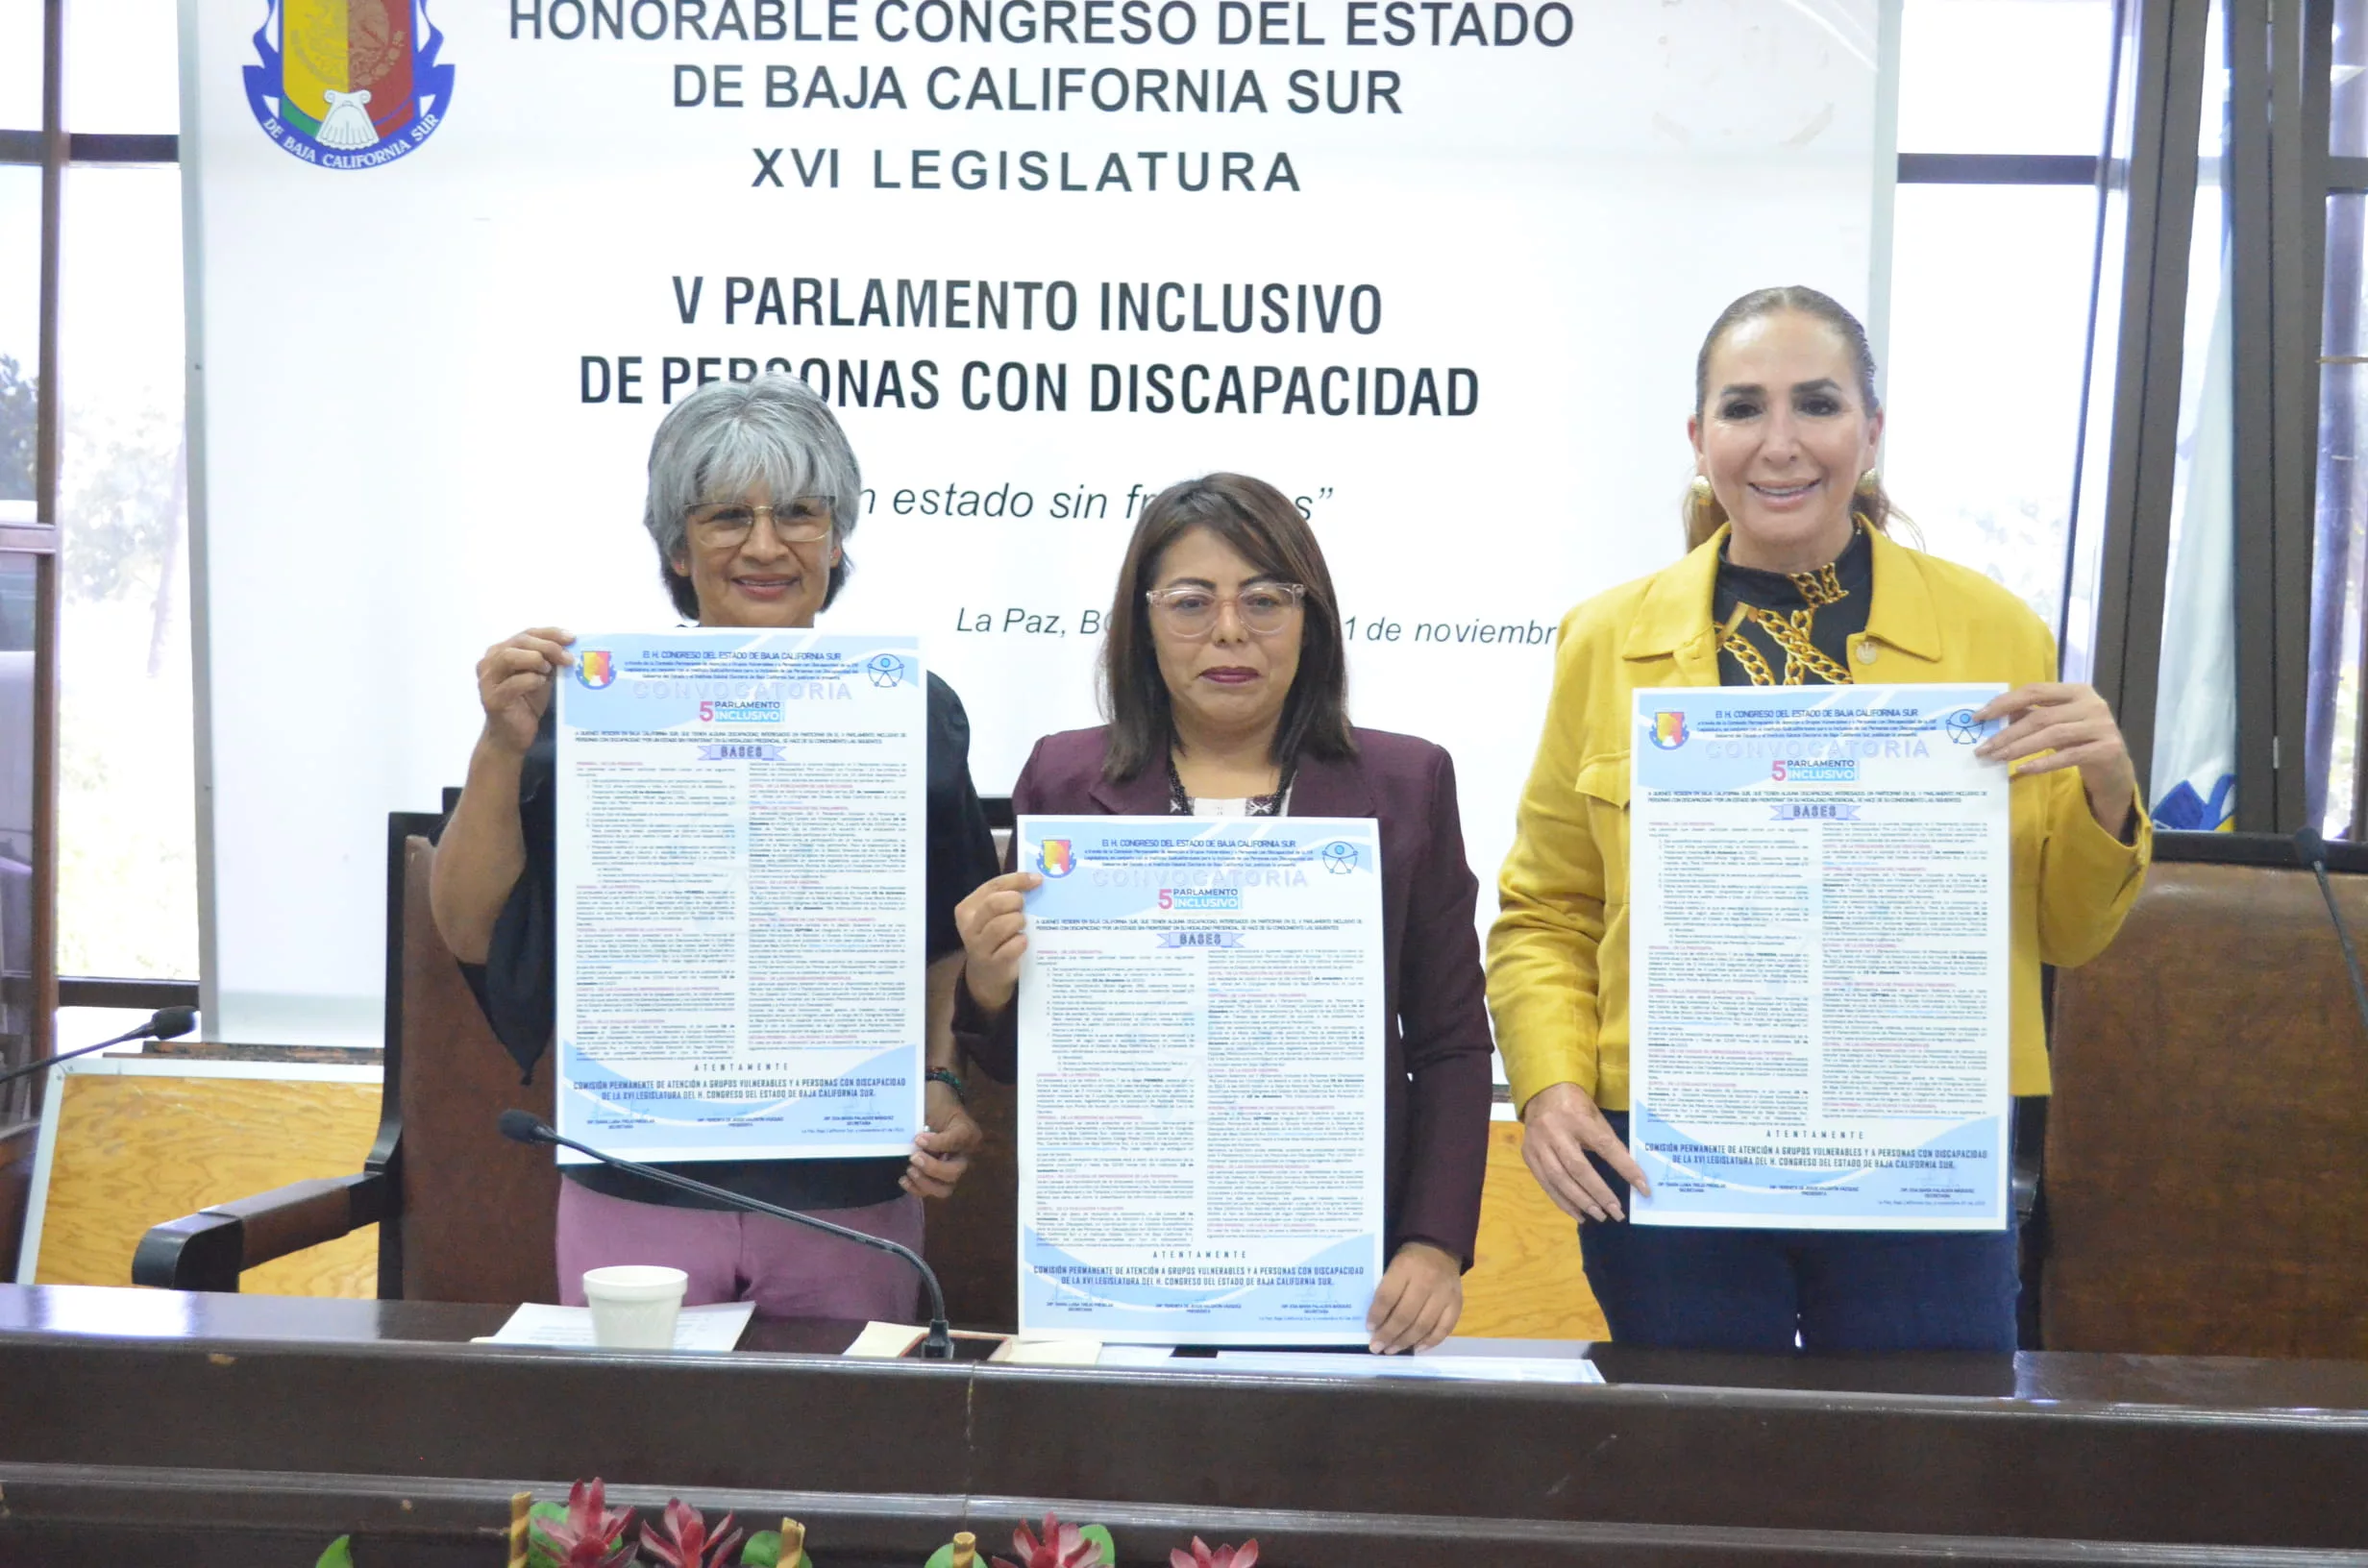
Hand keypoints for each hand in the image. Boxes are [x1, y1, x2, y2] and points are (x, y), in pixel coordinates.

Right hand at [476, 627, 573, 756]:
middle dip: (547, 646)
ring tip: (550, 669)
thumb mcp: (540, 676)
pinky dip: (530, 679)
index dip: (550, 633)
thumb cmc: (527, 703)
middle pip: (519, 642)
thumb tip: (571, 647)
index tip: (571, 638)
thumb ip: (548, 660)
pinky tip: (541, 682)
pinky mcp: (492, 699)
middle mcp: (489, 662)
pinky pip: (512, 683)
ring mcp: (488, 680)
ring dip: (535, 659)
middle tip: (567, 658)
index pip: (526, 634)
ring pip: (509, 657)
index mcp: (500, 652)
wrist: (513, 736)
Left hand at [902, 1078, 978, 1199]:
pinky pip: (932, 1191)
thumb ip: (928, 1118)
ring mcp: (952, 1168)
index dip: (937, 1143)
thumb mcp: (934, 1102)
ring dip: (925, 1183)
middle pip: (955, 1171)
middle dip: (933, 1168)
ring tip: (909, 1170)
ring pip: (946, 1188)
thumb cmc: (935, 1103)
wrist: (935, 1106)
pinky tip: (904, 1179)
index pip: (956, 1141)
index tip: (918, 1138)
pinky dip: (917, 1189)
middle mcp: (963, 1154)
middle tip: (914, 1157)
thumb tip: (913, 1138)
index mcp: (966, 1132)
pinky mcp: (939, 1177)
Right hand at [952, 869, 1042, 1013]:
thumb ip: (1007, 897)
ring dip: (1018, 922)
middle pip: (994, 904)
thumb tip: (1036, 879)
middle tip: (1024, 907)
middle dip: (1014, 901)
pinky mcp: (992, 963)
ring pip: (1001, 925)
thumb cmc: (995, 937)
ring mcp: (979, 946)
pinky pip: (1010, 948)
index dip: (1017, 880)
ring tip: (1023, 925)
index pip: (993, 886)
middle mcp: (969, 926)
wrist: (987, 975)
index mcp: (968, 908)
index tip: (1037, 879)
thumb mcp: (994, 916)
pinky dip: (1021, 942)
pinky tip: (1024, 941)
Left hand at [1366, 1241, 1461, 1353]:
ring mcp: (1444, 1294)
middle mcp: (1426, 1281)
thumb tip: (1374, 1320)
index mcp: (1405, 1267)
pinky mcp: (1457, 1303)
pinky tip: (1416, 1348)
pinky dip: (1430, 1342)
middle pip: (1405, 1315)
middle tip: (1376, 1347)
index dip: (1377, 1315)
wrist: (1440, 1247)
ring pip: (1423, 1325)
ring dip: (1405, 1342)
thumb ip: (1385, 1287)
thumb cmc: (1410, 1259)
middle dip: (1388, 1335)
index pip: (1388, 1296)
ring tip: (1391, 1350)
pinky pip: (1444, 1328)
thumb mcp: (1393, 1263)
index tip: (1369, 1328)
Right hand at [1520, 1081, 1648, 1222]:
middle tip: (1617, 1212)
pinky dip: (1562, 1201)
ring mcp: (1538, 1144)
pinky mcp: (1528, 1155)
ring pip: (1559, 1179)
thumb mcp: (1596, 1118)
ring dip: (1580, 1201)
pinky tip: (1578, 1213)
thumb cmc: (1576, 1107)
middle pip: (1578, 1168)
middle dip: (1599, 1193)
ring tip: (1599, 1216)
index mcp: (1578, 1118)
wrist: (1542, 1092)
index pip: (1606, 1146)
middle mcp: (1555, 1131)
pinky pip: (1545, 1183)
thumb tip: (1632, 1174)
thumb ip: (1611, 1143)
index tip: (1643, 1188)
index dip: (1625, 1168)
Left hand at [1974, 682, 2137, 834]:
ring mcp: (2102, 726)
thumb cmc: (2079, 741)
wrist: (2114, 769)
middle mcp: (2092, 704)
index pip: (2035, 690)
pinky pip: (2069, 756)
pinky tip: (2022, 769)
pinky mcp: (2107, 749)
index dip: (2005, 702)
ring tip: (1996, 759)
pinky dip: (2043, 762)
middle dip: (2007, 733)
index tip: (1978, 717)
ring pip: (2052, 735)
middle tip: (1982, 749)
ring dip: (2019, 748)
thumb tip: (1990, 715)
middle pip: (2041, 716)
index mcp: (2077, 691)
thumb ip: (2030, 715)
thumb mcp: (2055, 724)